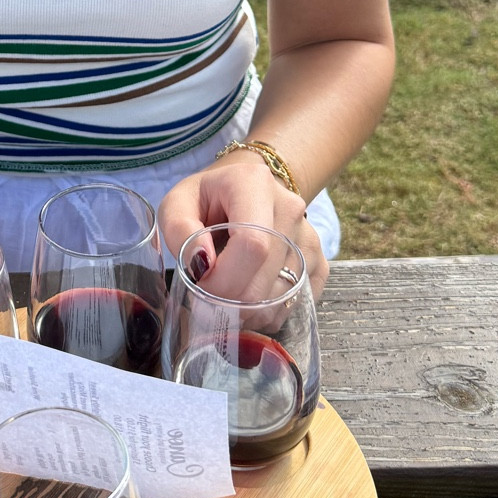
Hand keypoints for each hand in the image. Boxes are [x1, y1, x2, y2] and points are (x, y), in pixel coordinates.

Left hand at [159, 147, 328, 301]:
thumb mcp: (177, 204)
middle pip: (268, 275)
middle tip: (209, 295)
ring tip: (228, 294)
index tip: (202, 283)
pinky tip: (250, 301)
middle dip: (233, 300)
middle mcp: (290, 207)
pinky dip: (270, 313)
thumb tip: (201, 264)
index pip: (252, 244)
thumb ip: (180, 230)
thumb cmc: (206, 199)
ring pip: (284, 295)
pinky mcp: (319, 260)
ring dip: (250, 310)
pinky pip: (298, 302)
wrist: (243, 190)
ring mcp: (309, 235)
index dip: (225, 278)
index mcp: (254, 184)